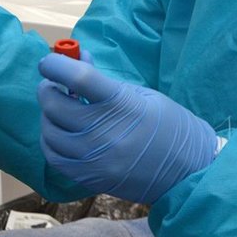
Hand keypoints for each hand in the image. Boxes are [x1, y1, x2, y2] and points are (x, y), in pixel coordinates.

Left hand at [37, 53, 217, 203]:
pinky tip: (61, 133)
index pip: (78, 78)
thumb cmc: (169, 125)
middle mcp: (104, 132)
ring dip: (48, 116)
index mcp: (122, 104)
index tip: (48, 62)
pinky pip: (55, 157)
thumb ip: (104, 81)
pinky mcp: (91, 178)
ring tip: (58, 109)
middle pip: (55, 105)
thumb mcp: (141, 94)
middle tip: (53, 85)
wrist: (189, 171)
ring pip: (50, 132)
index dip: (56, 65)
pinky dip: (51, 141)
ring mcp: (95, 159)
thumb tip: (75, 59)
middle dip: (48, 89)